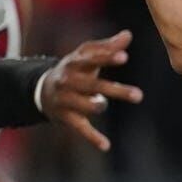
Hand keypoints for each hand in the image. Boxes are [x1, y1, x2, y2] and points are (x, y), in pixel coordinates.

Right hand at [40, 30, 143, 150]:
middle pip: (93, 85)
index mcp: (75, 63)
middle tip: (139, 96)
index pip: (92, 59)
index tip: (124, 57)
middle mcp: (69, 81)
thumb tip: (128, 34)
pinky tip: (106, 146)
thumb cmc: (74, 69)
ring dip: (97, 105)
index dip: (107, 58)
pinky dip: (92, 138)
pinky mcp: (66, 118)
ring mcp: (66, 100)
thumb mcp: (86, 56)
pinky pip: (80, 128)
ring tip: (103, 104)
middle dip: (115, 90)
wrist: (42, 89)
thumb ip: (107, 47)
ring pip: (85, 106)